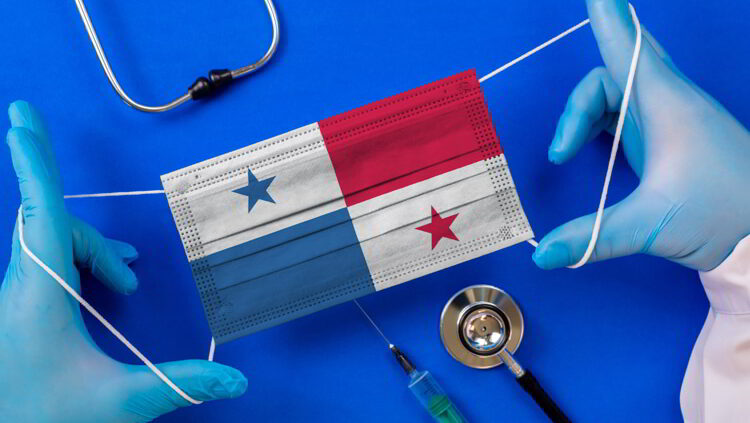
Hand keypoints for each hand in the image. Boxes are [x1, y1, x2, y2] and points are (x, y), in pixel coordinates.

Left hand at [0, 101, 246, 422]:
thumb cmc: (39, 419)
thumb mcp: (117, 402)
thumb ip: (177, 384)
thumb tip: (236, 381)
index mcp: (38, 297)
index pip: (42, 214)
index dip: (36, 163)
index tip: (22, 118)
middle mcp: (18, 288)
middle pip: (54, 228)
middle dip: (98, 242)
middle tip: (131, 277)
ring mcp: (11, 298)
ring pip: (47, 245)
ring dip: (90, 254)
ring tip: (124, 282)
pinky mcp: (12, 309)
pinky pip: (42, 263)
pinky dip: (76, 265)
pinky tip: (96, 290)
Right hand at [532, 0, 749, 270]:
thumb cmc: (723, 216)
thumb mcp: (652, 226)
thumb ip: (593, 238)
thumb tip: (541, 255)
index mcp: (666, 105)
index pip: (628, 46)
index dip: (607, 14)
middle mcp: (667, 101)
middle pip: (621, 59)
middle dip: (591, 67)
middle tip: (576, 72)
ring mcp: (668, 116)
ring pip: (618, 85)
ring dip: (584, 110)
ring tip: (563, 152)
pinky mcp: (667, 134)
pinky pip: (623, 106)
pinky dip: (595, 119)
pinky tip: (584, 145)